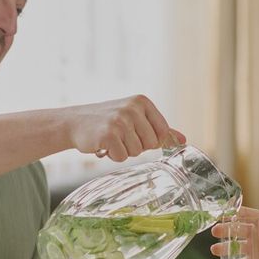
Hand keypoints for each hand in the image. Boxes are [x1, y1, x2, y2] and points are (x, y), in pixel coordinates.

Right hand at [65, 95, 185, 161]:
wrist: (74, 122)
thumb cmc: (107, 121)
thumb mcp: (134, 118)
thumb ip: (160, 128)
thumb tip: (183, 140)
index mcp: (142, 101)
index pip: (162, 132)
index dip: (150, 139)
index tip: (135, 133)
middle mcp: (132, 108)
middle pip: (151, 144)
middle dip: (136, 146)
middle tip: (120, 136)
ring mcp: (120, 121)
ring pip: (136, 152)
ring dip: (123, 151)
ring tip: (111, 139)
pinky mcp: (108, 135)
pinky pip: (122, 157)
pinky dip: (112, 156)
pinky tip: (103, 144)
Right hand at [210, 207, 258, 258]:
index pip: (250, 215)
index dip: (237, 213)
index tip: (226, 213)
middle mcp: (257, 235)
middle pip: (238, 230)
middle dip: (226, 230)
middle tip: (216, 231)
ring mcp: (254, 250)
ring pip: (235, 247)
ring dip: (224, 248)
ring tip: (215, 250)